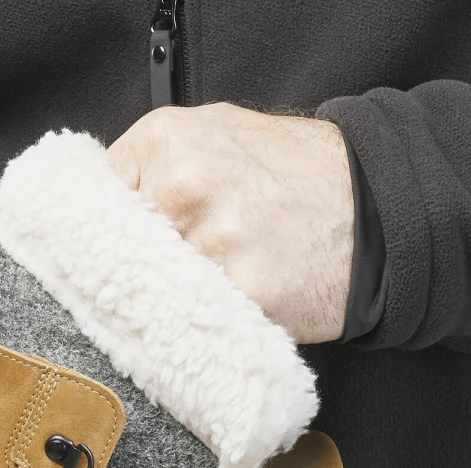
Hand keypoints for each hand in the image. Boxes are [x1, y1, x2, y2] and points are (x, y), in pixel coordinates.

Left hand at [107, 103, 354, 343]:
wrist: (376, 206)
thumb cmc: (295, 177)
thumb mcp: (217, 138)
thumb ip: (153, 170)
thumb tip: (96, 217)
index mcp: (168, 141)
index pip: (94, 208)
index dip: (107, 240)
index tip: (119, 258)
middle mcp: (185, 182)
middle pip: (118, 258)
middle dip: (141, 275)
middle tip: (179, 274)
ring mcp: (215, 238)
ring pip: (155, 296)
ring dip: (175, 304)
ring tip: (220, 284)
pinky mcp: (242, 291)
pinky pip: (196, 324)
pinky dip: (207, 326)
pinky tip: (235, 306)